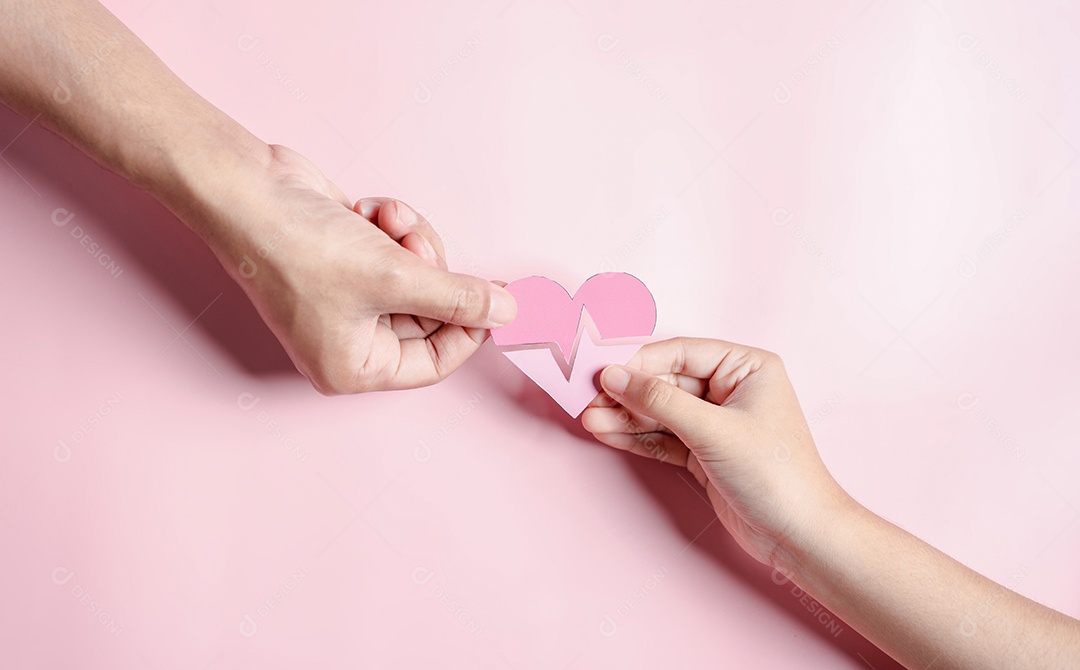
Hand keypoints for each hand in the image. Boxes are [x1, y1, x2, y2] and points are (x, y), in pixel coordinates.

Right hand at [194, 144, 516, 393]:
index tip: (497, 297)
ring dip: (415, 242)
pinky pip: (398, 251)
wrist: (250, 188)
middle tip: (420, 246)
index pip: (435, 363)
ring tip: (390, 223)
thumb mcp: (395, 278)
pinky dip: (393, 226)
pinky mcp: (352, 261)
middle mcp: (351, 340)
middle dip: (433, 271)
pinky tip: (370, 210)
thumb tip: (508, 313)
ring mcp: (350, 299)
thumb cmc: (300, 248)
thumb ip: (459, 298)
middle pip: (430, 314)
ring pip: (419, 276)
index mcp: (353, 367)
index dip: (469, 329)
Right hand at [581, 337, 850, 567]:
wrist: (798, 536)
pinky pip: (663, 436)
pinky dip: (637, 437)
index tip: (603, 375)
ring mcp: (716, 422)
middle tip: (590, 403)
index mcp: (747, 367)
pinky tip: (608, 434)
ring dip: (625, 418)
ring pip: (660, 411)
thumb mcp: (712, 431)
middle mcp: (731, 389)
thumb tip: (614, 376)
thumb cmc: (775, 475)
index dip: (639, 363)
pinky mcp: (704, 452)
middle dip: (628, 395)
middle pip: (666, 382)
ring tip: (590, 422)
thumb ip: (659, 401)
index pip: (681, 353)